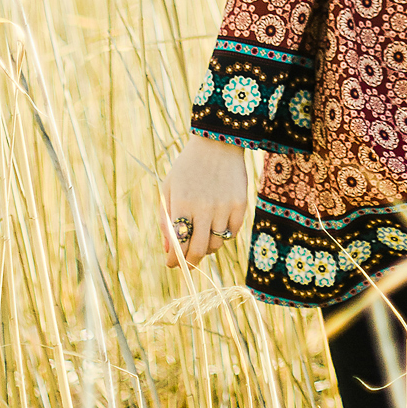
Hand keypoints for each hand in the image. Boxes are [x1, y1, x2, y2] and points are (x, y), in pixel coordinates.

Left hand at [161, 138, 250, 269]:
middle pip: (198, 250)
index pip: (178, 244)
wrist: (218, 142)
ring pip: (216, 244)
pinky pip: (232, 232)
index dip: (174, 260)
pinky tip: (217, 227)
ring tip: (202, 239)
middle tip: (187, 265)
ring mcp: (224, 206)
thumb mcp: (169, 188)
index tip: (172, 264)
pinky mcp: (240, 204)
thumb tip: (169, 250)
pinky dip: (224, 235)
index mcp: (182, 203)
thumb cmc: (188, 167)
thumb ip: (166, 219)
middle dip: (190, 263)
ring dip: (207, 247)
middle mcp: (204, 207)